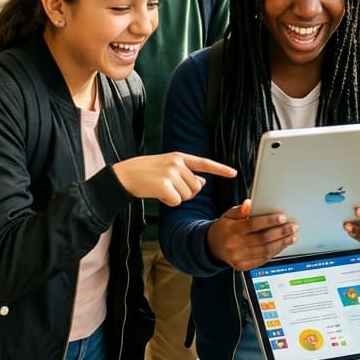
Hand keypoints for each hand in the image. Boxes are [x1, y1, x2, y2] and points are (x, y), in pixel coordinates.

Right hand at [112, 153, 236, 205]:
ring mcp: (171, 173)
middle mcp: (177, 163)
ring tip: (161, 189)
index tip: (234, 173)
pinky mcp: (164, 185)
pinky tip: (158, 194)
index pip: (205, 163)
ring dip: (176, 197)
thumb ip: (186, 173)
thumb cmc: (146, 172)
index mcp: (180, 157)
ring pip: (187, 196)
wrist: (125, 175)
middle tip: (169, 187)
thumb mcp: (168, 167)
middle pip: (196, 187)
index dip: (220, 169)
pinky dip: (168, 202)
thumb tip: (203, 182)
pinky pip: (177, 202)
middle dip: (186, 192)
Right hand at [206, 200, 298, 270]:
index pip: (253, 225)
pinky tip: (282, 245)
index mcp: (231, 230)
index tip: (283, 217)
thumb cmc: (225, 228)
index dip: (269, 221)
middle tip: (293, 227)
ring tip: (292, 236)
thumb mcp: (228, 215)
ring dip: (282, 243)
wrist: (213, 247)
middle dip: (281, 232)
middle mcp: (234, 245)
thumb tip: (249, 203)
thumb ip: (240, 210)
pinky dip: (275, 252)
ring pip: (265, 251)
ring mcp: (239, 258)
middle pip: (262, 239)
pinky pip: (263, 259)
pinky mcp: (243, 266)